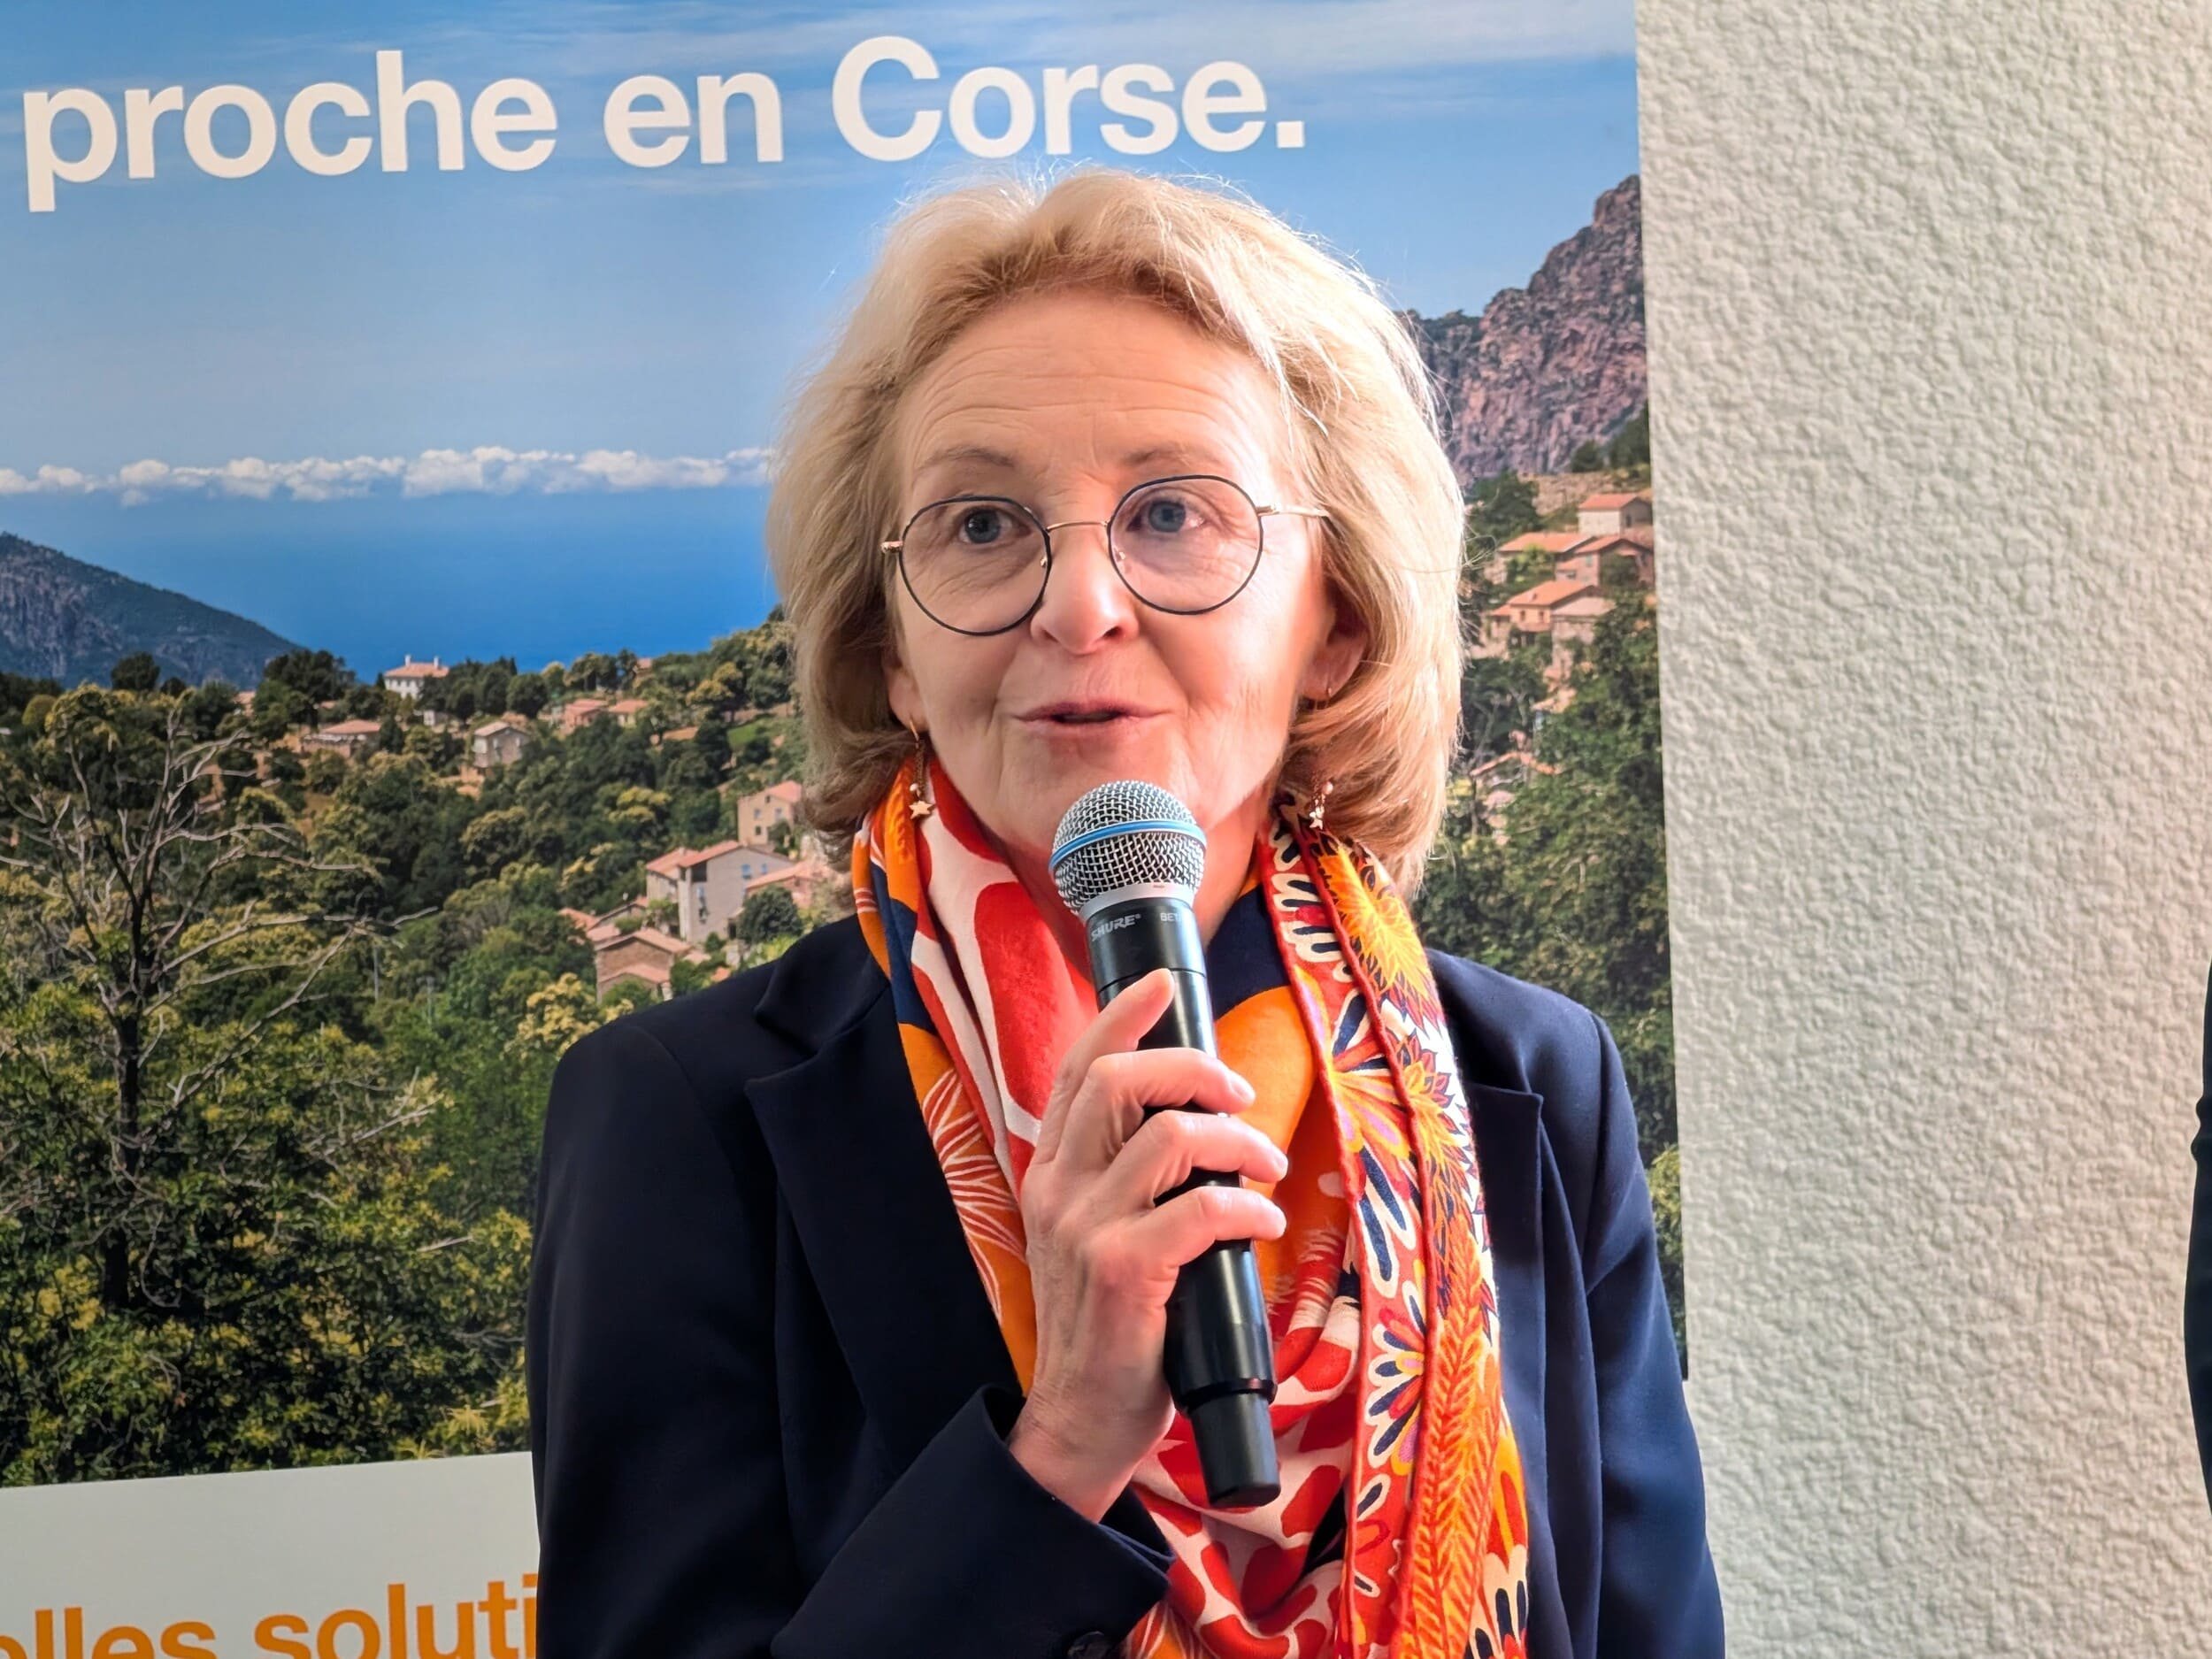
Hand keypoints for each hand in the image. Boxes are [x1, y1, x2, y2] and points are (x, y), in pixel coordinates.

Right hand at [1005, 968, 1288, 1521]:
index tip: (1161, 985)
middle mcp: (1058, 1189)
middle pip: (1115, 1080)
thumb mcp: (1101, 1235)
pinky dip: (1244, 1206)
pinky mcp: (1119, 1271)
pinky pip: (1198, 1209)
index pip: (1074, 1070)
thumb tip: (1201, 1122)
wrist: (1081, 1417)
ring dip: (1235, 1139)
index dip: (1119, 1018)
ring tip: (1264, 1165)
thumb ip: (1128, 1179)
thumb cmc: (1113, 1324)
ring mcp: (1084, 1228)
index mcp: (1052, 1172)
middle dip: (1191, 1068)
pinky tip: (1262, 1221)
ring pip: (1167, 1136)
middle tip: (1239, 1091)